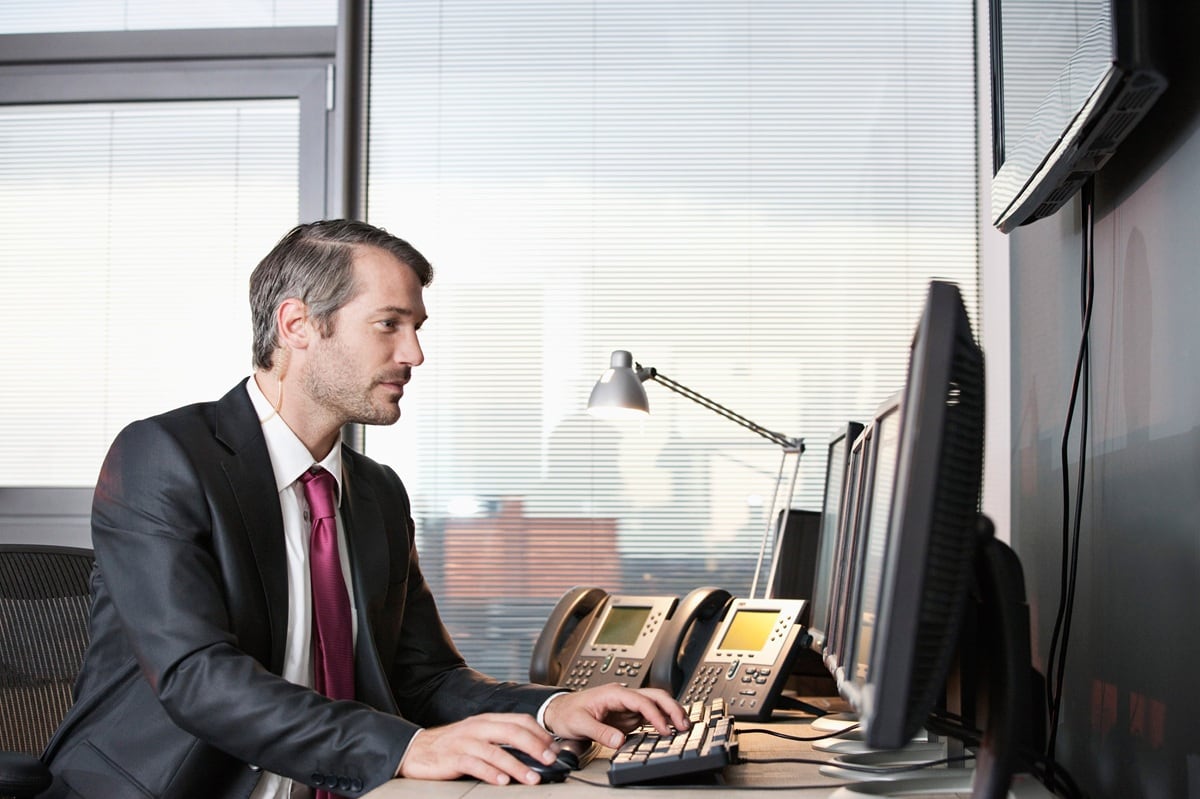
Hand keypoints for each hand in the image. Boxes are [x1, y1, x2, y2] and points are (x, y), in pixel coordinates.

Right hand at [396, 713, 559, 784]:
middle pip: (512, 732)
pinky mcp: (453, 758)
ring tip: (532, 778)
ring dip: (517, 765)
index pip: (519, 720)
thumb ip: (500, 741)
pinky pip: (475, 764)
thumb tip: (531, 753)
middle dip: (534, 746)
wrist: (416, 750)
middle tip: (549, 761)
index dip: (539, 734)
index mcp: (486, 720)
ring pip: (496, 750)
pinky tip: (502, 781)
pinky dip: (491, 773)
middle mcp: (478, 727)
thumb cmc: (451, 745)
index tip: (553, 748)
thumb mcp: (478, 737)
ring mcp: (465, 742)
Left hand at [541, 684, 689, 748]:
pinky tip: (669, 729)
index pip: (641, 701)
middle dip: (671, 708)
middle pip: (654, 696)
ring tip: (683, 726)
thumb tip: (619, 741)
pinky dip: (661, 721)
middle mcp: (623, 696)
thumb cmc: (567, 712)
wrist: (558, 711)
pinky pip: (648, 715)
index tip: (664, 729)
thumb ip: (600, 732)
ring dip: (670, 713)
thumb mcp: (580, 723)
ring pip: (655, 704)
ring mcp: (626, 706)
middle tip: (683, 724)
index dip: (655, 714)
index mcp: (613, 693)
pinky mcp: (626, 715)